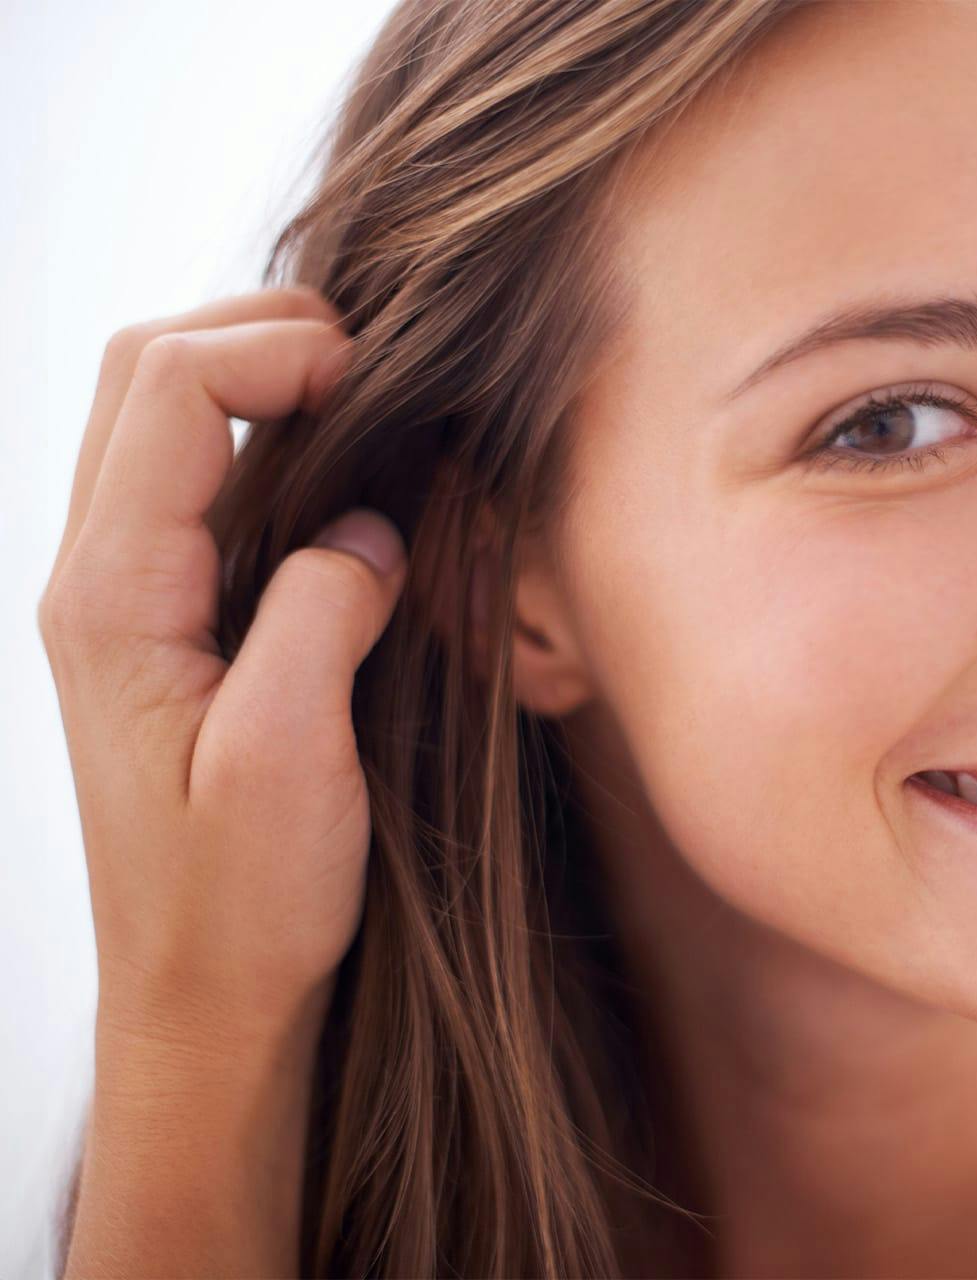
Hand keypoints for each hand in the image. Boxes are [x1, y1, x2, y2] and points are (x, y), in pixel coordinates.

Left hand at [38, 285, 407, 1045]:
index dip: (278, 350)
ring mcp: (122, 597)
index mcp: (114, 597)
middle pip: (142, 370)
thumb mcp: (292, 765)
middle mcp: (97, 578)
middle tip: (377, 365)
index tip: (383, 384)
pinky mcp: (162, 622)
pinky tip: (340, 471)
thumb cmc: (240, 902)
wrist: (198, 996)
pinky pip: (192, 480)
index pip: (169, 389)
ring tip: (366, 398)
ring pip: (158, 414)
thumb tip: (369, 526)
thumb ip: (323, 619)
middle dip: (259, 331)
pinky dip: (261, 438)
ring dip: (256, 376)